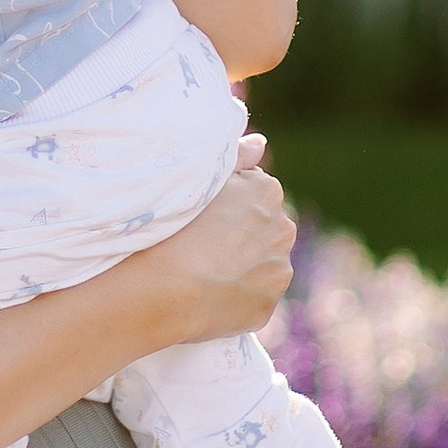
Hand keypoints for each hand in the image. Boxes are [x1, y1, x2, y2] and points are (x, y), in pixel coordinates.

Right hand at [129, 138, 294, 344]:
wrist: (164, 288)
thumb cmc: (173, 226)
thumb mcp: (201, 178)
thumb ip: (237, 156)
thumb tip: (261, 143)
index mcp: (267, 192)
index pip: (253, 194)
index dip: (226, 206)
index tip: (204, 217)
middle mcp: (283, 229)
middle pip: (263, 229)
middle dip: (242, 235)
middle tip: (203, 246)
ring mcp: (278, 270)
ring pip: (262, 264)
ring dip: (243, 266)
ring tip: (205, 272)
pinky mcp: (268, 305)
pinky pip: (253, 297)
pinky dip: (237, 296)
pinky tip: (210, 296)